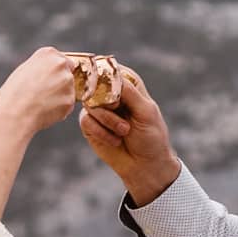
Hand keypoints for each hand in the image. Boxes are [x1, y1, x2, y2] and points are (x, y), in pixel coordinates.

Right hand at [0, 48, 77, 139]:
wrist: (15, 113)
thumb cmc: (14, 93)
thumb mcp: (24, 70)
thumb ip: (41, 67)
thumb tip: (49, 72)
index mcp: (48, 54)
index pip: (62, 60)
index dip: (54, 72)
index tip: (47, 80)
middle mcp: (61, 64)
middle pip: (67, 74)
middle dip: (60, 84)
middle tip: (43, 93)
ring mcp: (67, 82)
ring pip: (68, 90)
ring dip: (60, 97)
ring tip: (41, 103)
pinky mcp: (70, 99)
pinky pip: (67, 104)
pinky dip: (60, 109)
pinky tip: (45, 111)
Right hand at [78, 66, 180, 204]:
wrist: (144, 165)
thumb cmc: (151, 137)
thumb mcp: (146, 111)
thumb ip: (128, 91)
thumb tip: (109, 76)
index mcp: (128, 84)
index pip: (111, 70)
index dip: (109, 79)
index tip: (116, 93)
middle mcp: (111, 94)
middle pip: (96, 85)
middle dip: (108, 102)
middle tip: (119, 110)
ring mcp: (99, 110)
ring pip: (90, 104)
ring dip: (108, 120)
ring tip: (123, 131)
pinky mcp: (90, 125)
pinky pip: (86, 120)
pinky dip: (101, 132)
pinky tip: (114, 140)